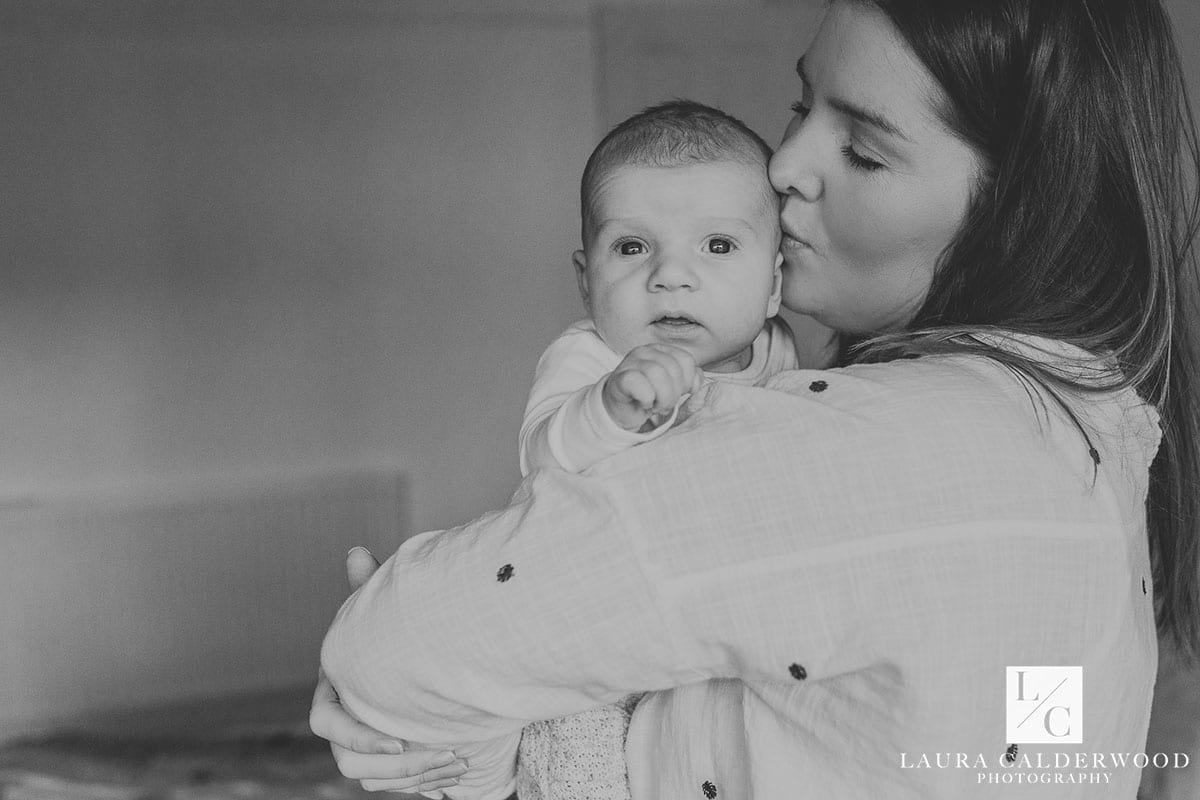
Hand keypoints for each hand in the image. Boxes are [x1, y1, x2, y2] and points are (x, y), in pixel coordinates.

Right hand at [309, 547, 467, 795]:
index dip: (358, 734)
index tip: (399, 738)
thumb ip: (368, 589)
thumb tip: (356, 551)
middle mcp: (343, 726)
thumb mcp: (384, 614)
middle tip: (442, 754)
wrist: (426, 669)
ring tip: (459, 761)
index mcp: (334, 691)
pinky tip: (460, 769)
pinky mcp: (386, 768)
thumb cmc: (397, 638)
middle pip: (351, 764)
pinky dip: (427, 784)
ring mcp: (363, 751)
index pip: (325, 724)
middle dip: (397, 766)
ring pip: (375, 781)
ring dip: (417, 777)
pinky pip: (397, 788)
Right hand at [602, 344, 701, 430]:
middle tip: (665, 404)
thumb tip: (695, 384)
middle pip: (673, 369)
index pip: (686, 360)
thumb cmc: (649, 395)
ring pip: (658, 374)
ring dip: (662, 398)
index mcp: (660, 349)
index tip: (679, 393)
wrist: (621, 409)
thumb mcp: (673, 385)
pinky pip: (640, 385)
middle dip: (674, 393)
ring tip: (656, 406)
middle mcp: (645, 351)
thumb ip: (688, 379)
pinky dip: (647, 399)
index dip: (687, 381)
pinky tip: (644, 403)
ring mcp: (630, 363)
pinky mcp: (618, 379)